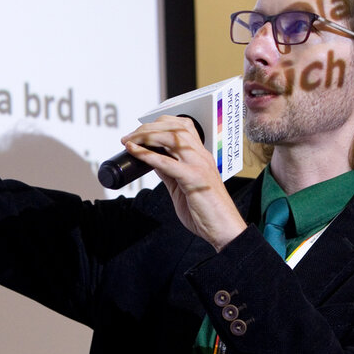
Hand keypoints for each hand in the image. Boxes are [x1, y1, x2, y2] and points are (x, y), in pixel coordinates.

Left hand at [121, 115, 246, 250]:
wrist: (224, 229)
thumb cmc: (207, 211)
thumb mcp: (181, 186)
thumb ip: (168, 171)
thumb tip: (151, 159)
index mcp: (200, 157)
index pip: (182, 127)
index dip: (160, 123)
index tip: (141, 131)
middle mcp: (201, 156)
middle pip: (175, 128)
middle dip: (149, 127)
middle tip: (129, 135)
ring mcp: (198, 166)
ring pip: (172, 138)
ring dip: (146, 136)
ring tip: (130, 140)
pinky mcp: (194, 179)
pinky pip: (167, 162)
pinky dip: (147, 155)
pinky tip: (134, 151)